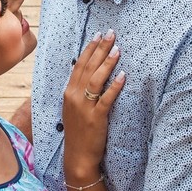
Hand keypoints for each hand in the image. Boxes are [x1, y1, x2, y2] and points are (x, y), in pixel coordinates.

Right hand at [62, 31, 124, 180]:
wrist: (77, 156)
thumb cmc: (78, 132)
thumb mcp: (73, 108)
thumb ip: (79, 92)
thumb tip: (88, 75)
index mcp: (68, 92)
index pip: (79, 65)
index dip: (89, 49)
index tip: (98, 35)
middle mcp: (74, 97)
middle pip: (88, 67)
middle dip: (100, 49)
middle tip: (111, 34)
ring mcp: (84, 107)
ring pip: (96, 79)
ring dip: (107, 63)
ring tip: (117, 49)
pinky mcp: (96, 118)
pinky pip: (106, 99)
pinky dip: (114, 86)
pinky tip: (123, 75)